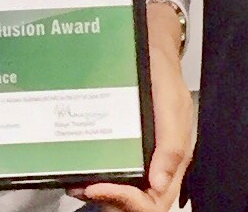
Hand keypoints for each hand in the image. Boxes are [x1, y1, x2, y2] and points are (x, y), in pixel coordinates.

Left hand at [68, 1, 193, 210]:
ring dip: (97, 191)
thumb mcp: (173, 107)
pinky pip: (111, 168)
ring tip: (74, 180)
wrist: (148, 50)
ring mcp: (137, 156)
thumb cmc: (164, 78)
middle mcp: (153, 164)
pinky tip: (78, 164)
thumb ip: (171, 145)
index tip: (97, 186)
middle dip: (108, 200)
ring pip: (119, 190)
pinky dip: (93, 173)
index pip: (152, 201)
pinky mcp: (123, 144)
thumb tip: (159, 183)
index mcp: (170, 162)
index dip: (125, 200)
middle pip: (134, 203)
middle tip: (81, 186)